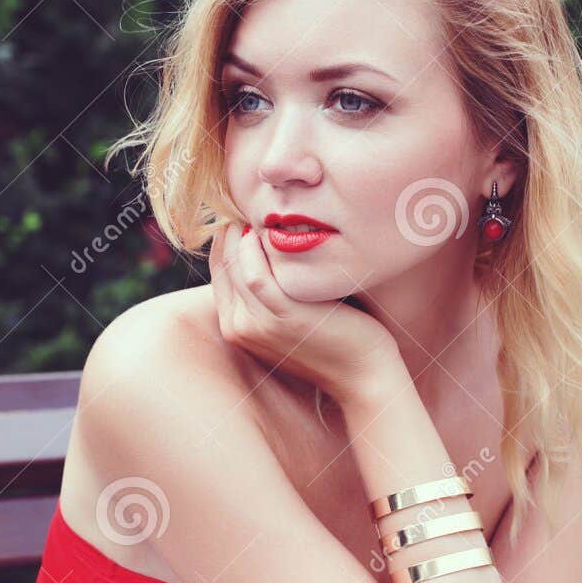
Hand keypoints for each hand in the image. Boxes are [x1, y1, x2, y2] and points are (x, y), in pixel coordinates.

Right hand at [208, 221, 398, 404]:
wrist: (362, 376)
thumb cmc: (332, 339)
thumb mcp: (288, 318)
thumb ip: (269, 293)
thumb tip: (264, 250)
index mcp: (235, 328)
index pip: (219, 270)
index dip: (227, 239)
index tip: (245, 216)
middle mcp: (239, 328)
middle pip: (224, 264)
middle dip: (232, 231)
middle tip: (251, 206)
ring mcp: (258, 325)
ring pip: (236, 266)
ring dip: (244, 235)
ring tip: (261, 215)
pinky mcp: (283, 316)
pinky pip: (256, 274)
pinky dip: (257, 249)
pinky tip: (270, 232)